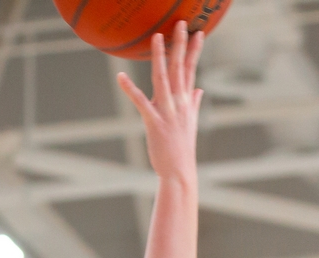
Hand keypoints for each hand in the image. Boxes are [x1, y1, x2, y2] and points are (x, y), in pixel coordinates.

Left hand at [117, 22, 203, 183]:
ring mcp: (167, 112)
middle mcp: (179, 103)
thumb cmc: (182, 149)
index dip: (193, 50)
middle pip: (180, 68)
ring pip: (163, 78)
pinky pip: (140, 101)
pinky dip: (129, 88)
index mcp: (186, 102)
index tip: (197, 32)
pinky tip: (120, 76)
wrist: (179, 172)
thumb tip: (198, 90)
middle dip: (180, 44)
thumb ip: (194, 103)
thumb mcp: (190, 123)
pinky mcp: (153, 122)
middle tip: (181, 23)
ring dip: (159, 56)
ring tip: (156, 37)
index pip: (191, 70)